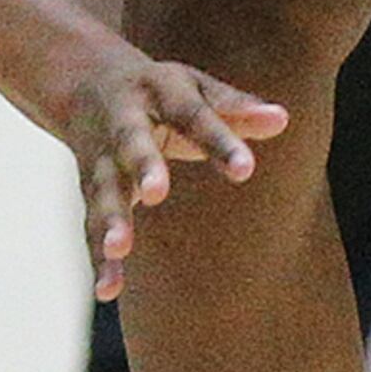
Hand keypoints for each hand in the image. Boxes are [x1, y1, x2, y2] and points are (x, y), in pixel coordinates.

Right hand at [54, 42, 288, 301]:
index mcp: (159, 90)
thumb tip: (283, 119)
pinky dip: (99, 258)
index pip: (193, 115)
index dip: (219, 142)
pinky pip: (91, 225)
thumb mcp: (198, 88)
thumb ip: (238, 108)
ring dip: (110, 220)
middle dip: (143, 167)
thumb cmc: (162, 91)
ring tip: (119, 250)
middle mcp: (124, 122)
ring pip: (103, 190)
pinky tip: (109, 290)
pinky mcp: (90, 188)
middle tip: (157, 193)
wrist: (87, 81)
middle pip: (132, 144)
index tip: (246, 169)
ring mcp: (101, 157)